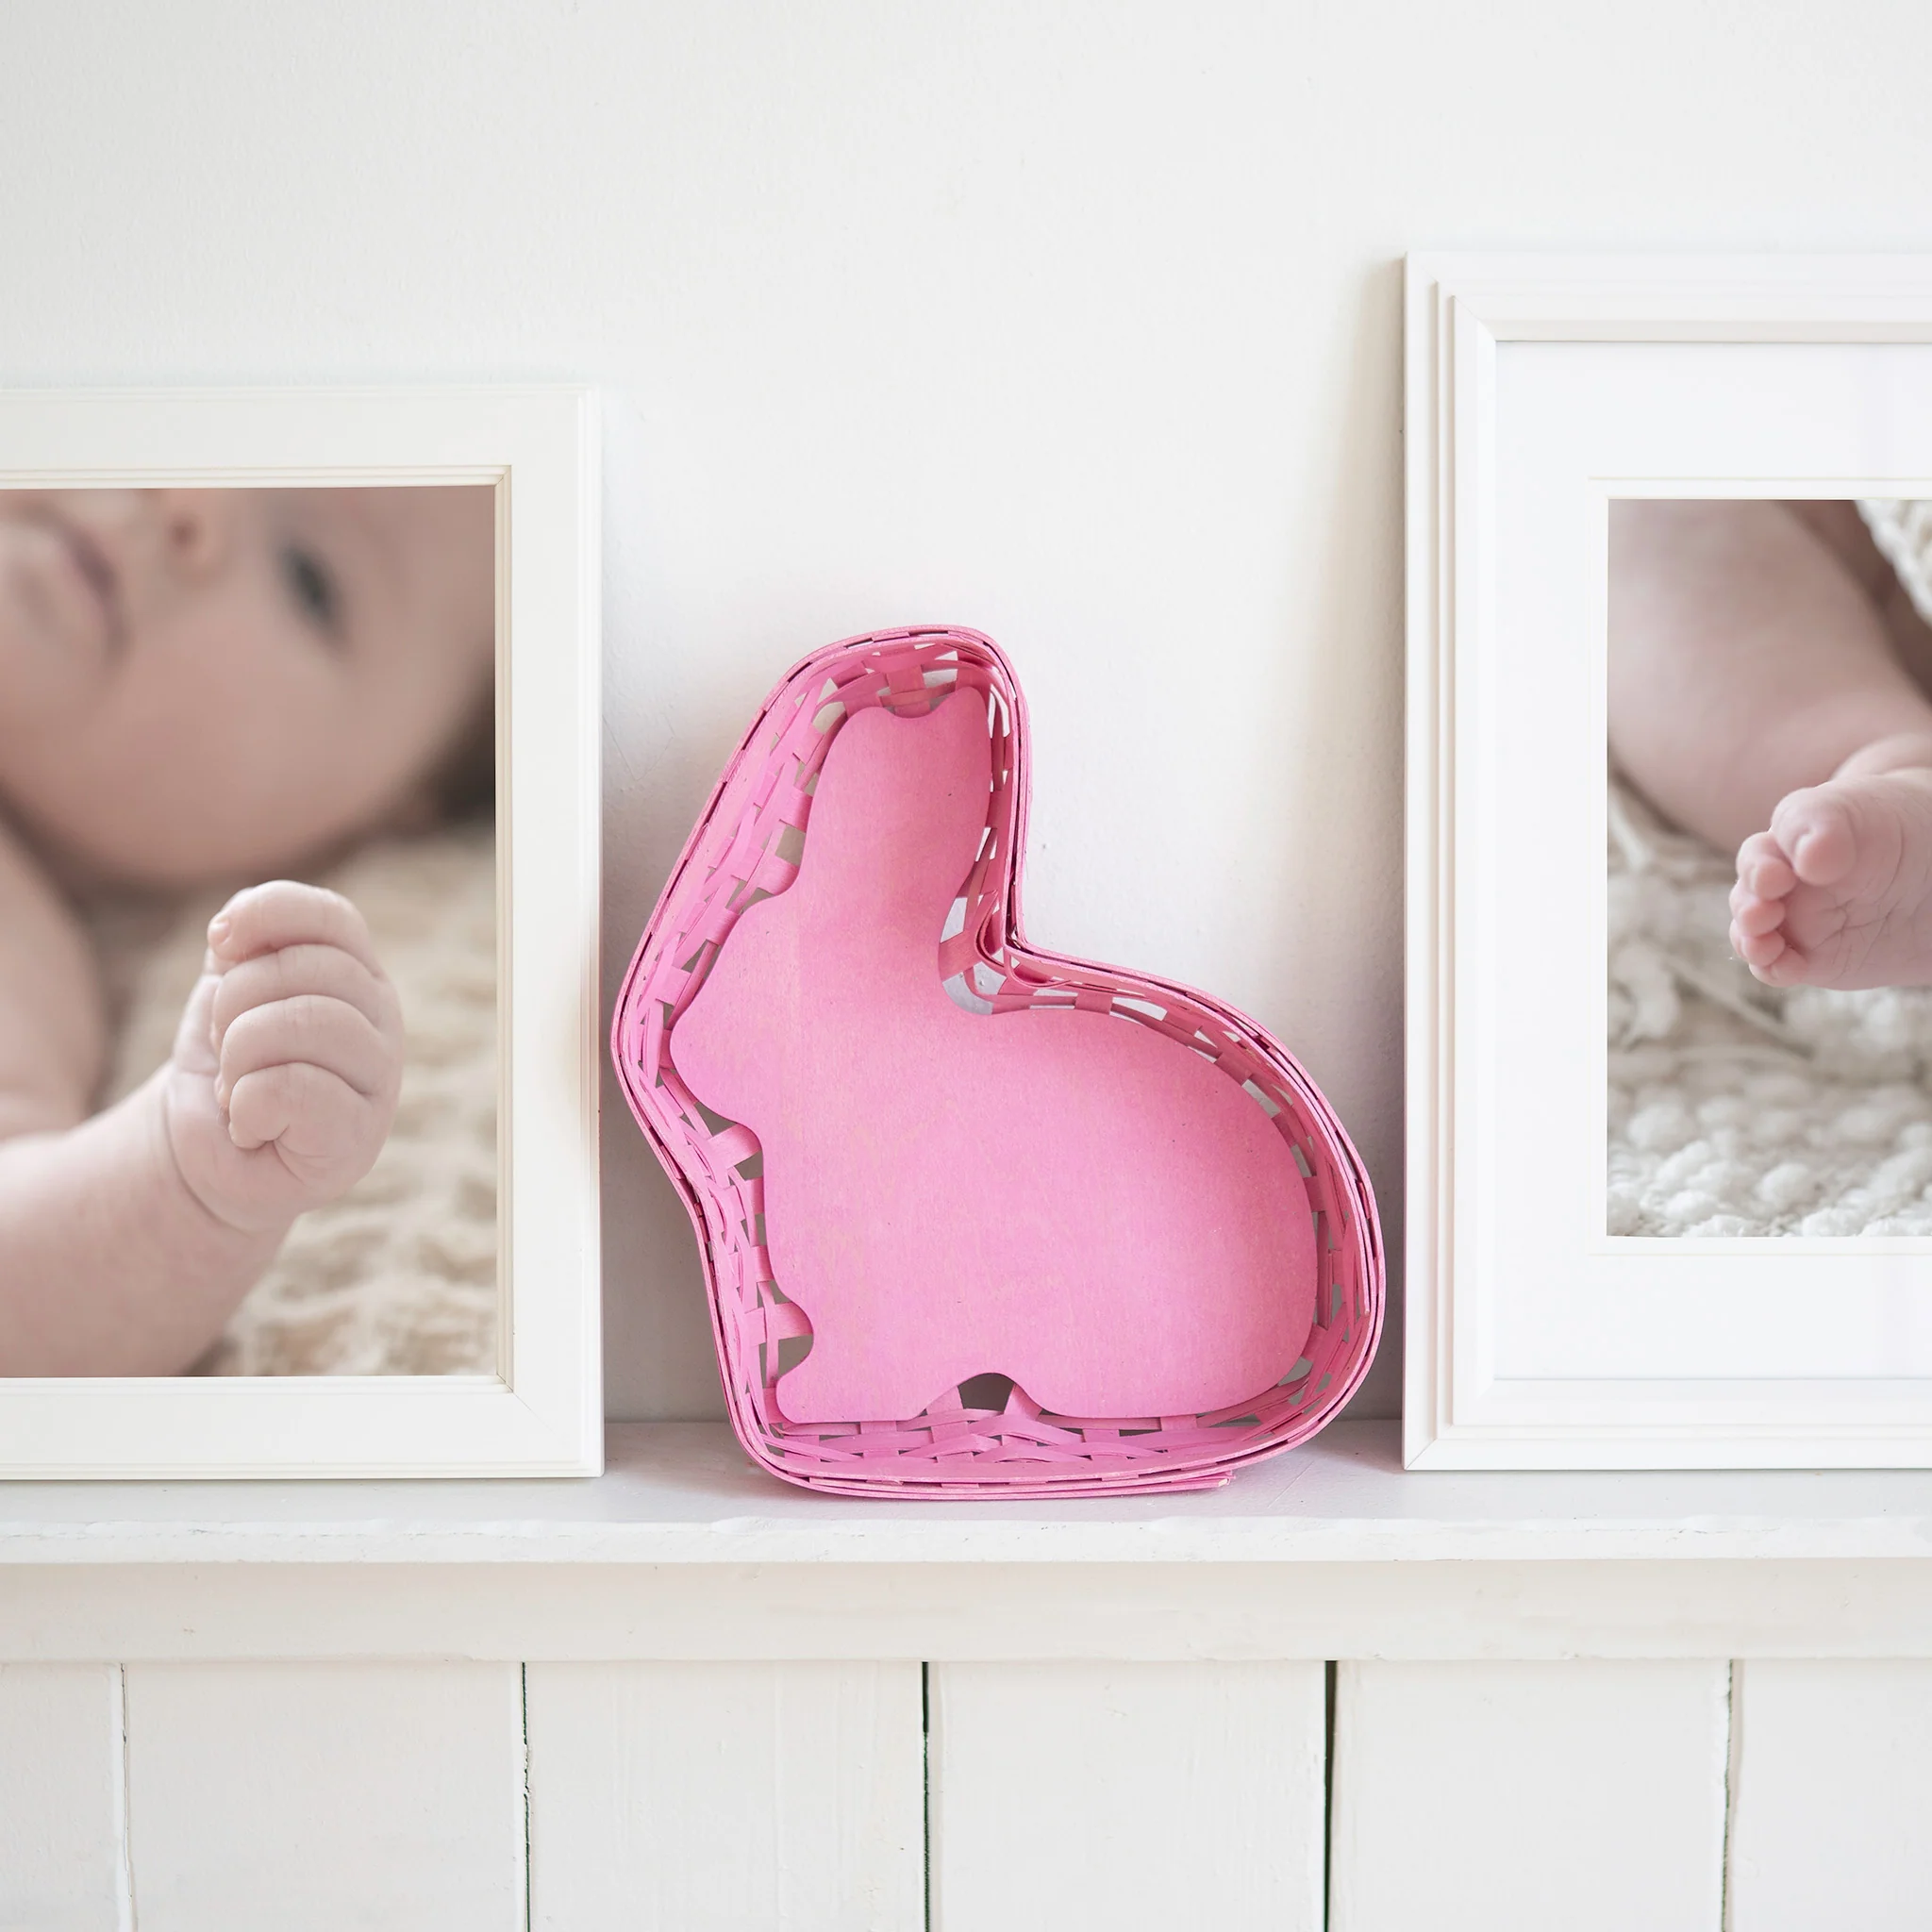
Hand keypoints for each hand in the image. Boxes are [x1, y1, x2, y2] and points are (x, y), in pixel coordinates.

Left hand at [163, 882, 403, 1232]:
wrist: (214, 1158)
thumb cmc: (228, 1069)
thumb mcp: (228, 992)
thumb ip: (241, 947)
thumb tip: (231, 929)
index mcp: (360, 975)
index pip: (332, 917)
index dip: (266, 914)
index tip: (219, 943)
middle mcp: (384, 1020)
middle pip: (306, 970)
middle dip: (235, 1003)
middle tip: (226, 1048)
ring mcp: (379, 1081)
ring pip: (302, 1023)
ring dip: (238, 1057)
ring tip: (236, 1086)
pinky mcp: (356, 1139)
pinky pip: (292, 1089)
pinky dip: (247, 1106)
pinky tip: (251, 1124)